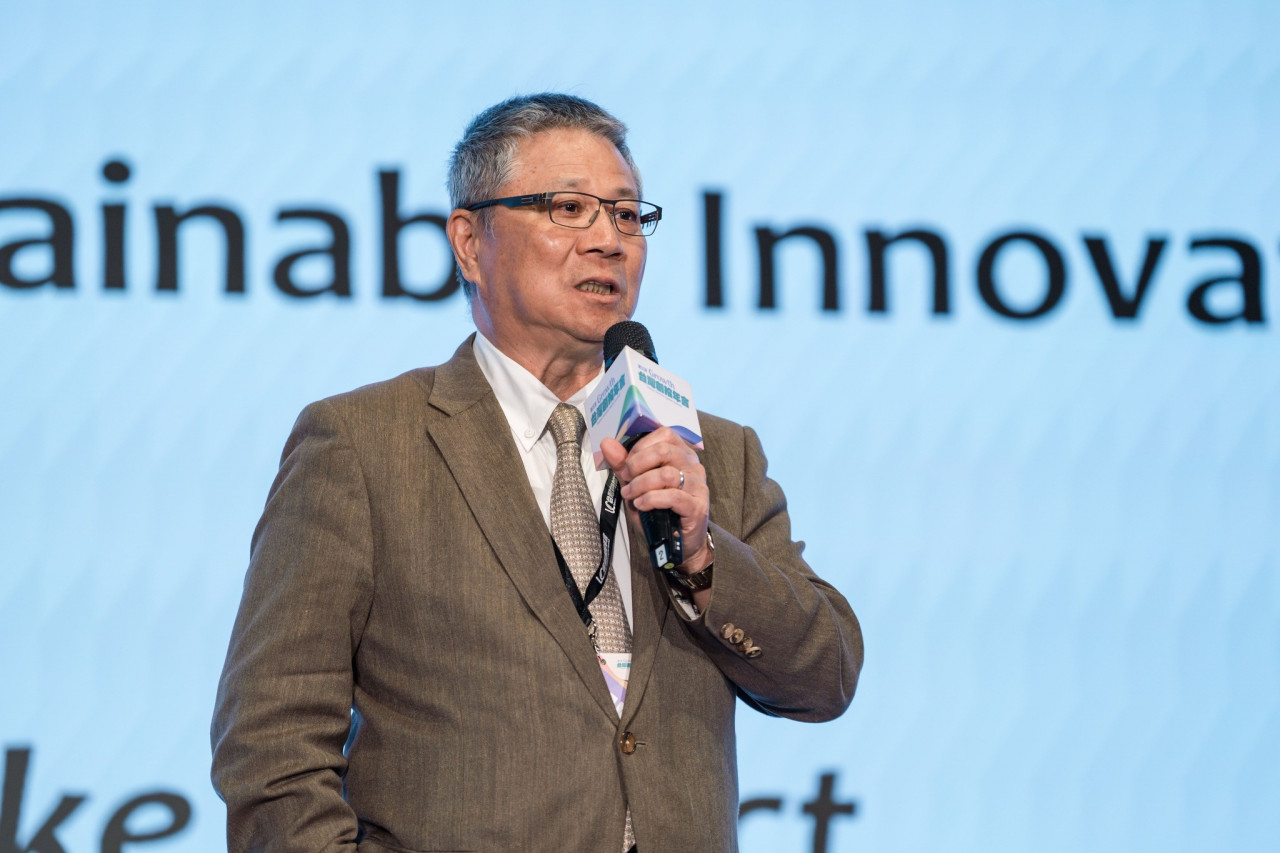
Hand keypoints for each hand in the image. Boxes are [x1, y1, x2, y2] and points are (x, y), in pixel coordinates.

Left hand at [601, 428, 711, 573]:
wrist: (677, 545)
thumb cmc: (658, 512)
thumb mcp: (636, 486)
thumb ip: (623, 465)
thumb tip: (607, 443)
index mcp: (681, 454)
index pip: (664, 434)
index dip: (640, 446)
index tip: (627, 464)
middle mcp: (693, 466)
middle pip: (664, 450)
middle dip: (637, 464)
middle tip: (626, 479)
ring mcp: (698, 486)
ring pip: (666, 474)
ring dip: (641, 484)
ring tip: (630, 496)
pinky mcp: (697, 506)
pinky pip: (672, 496)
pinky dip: (651, 499)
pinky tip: (641, 505)